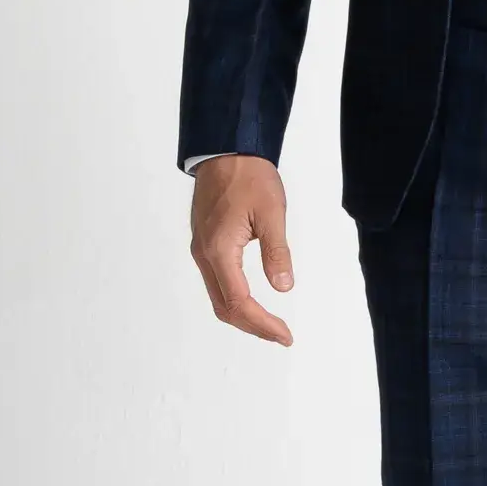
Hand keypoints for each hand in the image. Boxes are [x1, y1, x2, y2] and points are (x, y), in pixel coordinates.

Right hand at [190, 155, 296, 345]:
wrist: (224, 150)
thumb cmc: (248, 176)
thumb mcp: (272, 212)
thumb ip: (277, 252)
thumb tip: (283, 286)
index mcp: (219, 250)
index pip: (239, 302)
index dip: (262, 324)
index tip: (285, 335)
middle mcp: (204, 255)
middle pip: (224, 307)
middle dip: (253, 326)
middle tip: (281, 335)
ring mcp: (201, 250)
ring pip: (218, 297)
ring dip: (243, 315)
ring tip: (270, 324)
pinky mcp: (205, 244)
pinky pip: (216, 283)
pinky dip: (234, 299)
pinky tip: (252, 301)